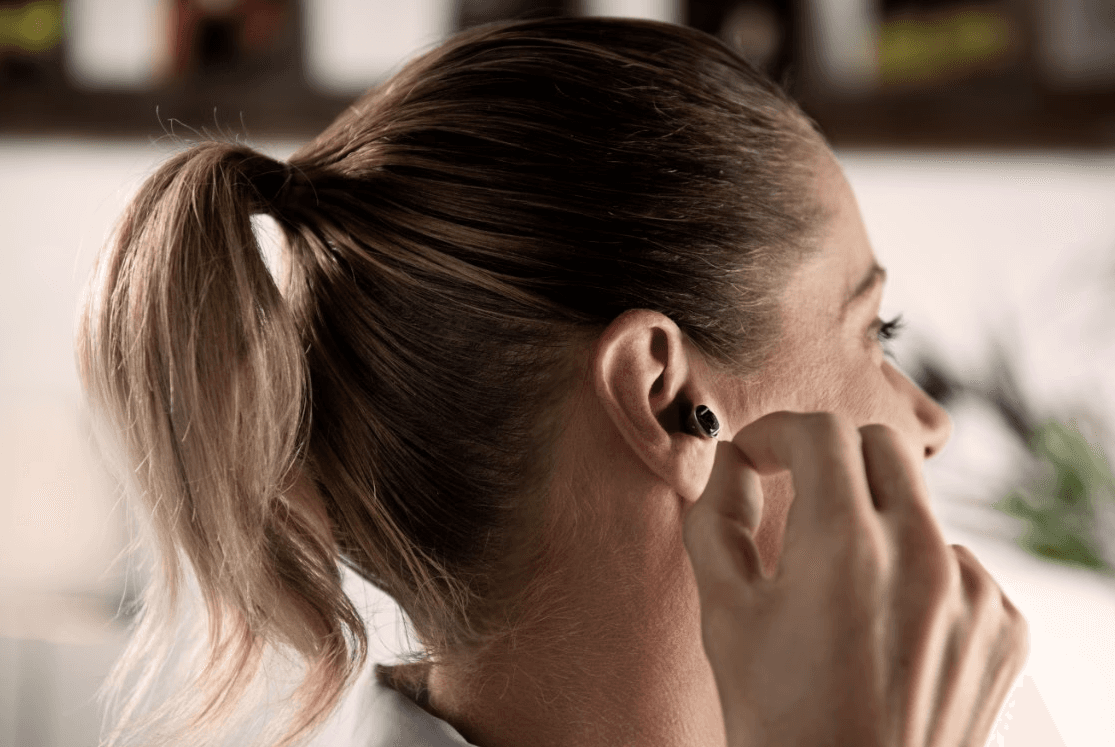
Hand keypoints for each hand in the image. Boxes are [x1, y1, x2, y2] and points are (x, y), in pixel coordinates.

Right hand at [683, 411, 1028, 746]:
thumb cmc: (780, 722)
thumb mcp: (725, 616)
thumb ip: (718, 520)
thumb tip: (731, 464)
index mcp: (846, 547)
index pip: (822, 432)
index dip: (777, 432)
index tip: (758, 456)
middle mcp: (923, 557)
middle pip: (883, 447)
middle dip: (831, 455)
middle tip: (798, 490)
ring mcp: (973, 595)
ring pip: (920, 508)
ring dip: (876, 519)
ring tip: (841, 583)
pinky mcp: (1003, 630)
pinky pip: (959, 565)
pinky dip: (920, 574)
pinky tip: (887, 624)